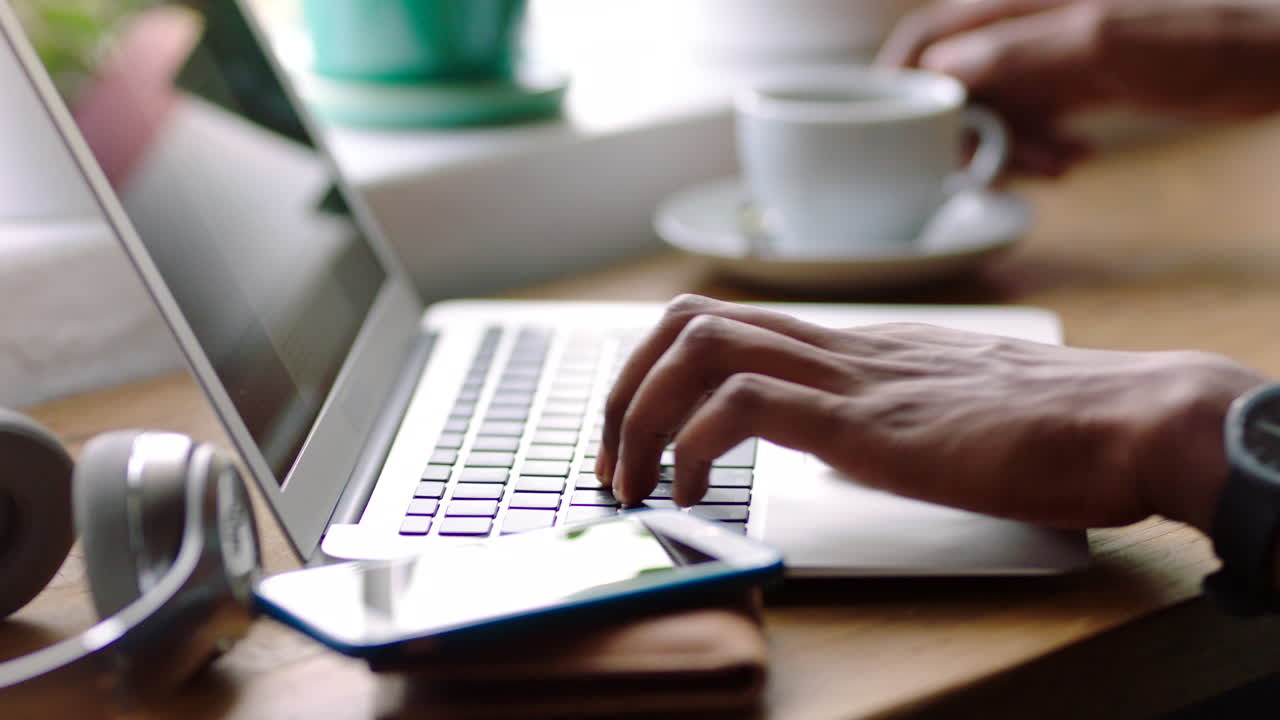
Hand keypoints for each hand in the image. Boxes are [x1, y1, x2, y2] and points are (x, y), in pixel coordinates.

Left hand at [596, 295, 1266, 532]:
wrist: (1123, 419)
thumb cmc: (1052, 428)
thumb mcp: (940, 416)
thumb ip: (878, 416)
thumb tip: (831, 440)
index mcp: (853, 349)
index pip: (725, 322)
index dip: (656, 370)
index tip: (636, 434)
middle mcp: (838, 349)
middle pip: (687, 322)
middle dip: (625, 388)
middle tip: (612, 461)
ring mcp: (848, 378)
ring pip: (699, 348)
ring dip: (640, 416)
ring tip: (634, 485)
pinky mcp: (865, 422)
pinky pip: (742, 406)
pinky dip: (693, 450)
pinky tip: (695, 499)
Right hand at [876, 0, 1279, 174]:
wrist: (1270, 57)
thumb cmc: (1198, 37)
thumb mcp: (1099, 42)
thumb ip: (1016, 52)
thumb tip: (942, 73)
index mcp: (1019, 4)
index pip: (928, 38)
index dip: (906, 86)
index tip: (906, 140)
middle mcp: (1026, 29)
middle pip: (957, 85)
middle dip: (972, 134)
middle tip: (1010, 167)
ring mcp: (1053, 58)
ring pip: (995, 111)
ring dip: (1011, 150)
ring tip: (1056, 167)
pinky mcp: (1080, 83)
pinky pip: (1033, 122)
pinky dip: (1040, 149)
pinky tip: (1076, 159)